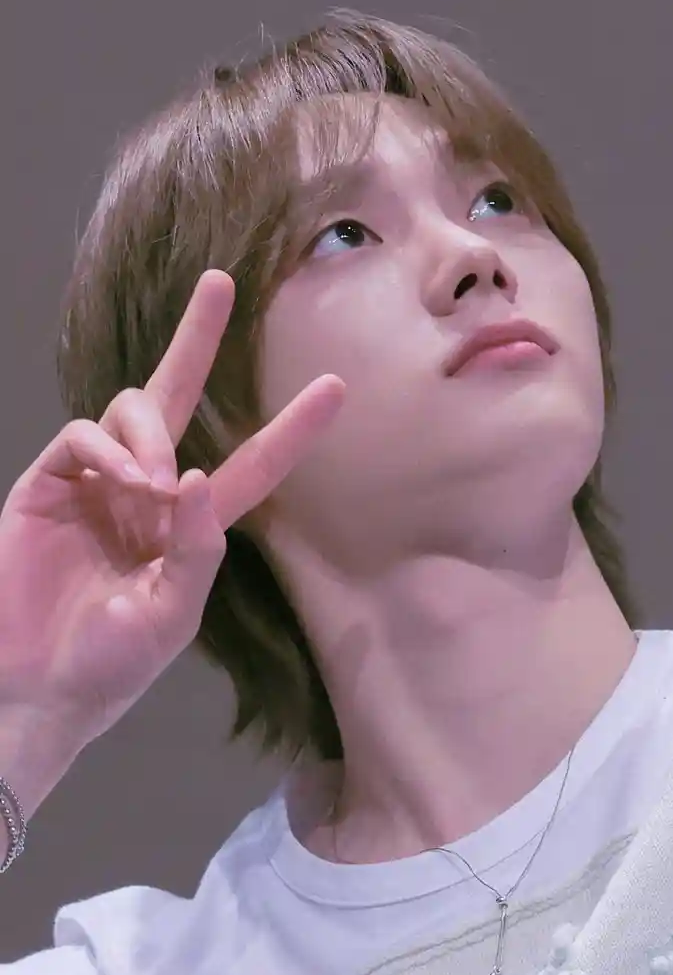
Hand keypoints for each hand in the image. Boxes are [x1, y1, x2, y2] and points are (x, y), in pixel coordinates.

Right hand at [0, 270, 344, 753]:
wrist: (32, 692)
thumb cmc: (107, 666)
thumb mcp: (171, 614)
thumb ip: (196, 546)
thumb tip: (194, 474)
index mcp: (191, 525)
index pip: (252, 464)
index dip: (293, 429)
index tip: (337, 388)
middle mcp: (147, 491)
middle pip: (179, 395)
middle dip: (199, 337)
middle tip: (221, 282)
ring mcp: (94, 482)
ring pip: (133, 411)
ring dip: (150, 434)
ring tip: (148, 487)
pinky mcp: (47, 483)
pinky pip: (82, 434)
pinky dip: (107, 447)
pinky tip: (123, 479)